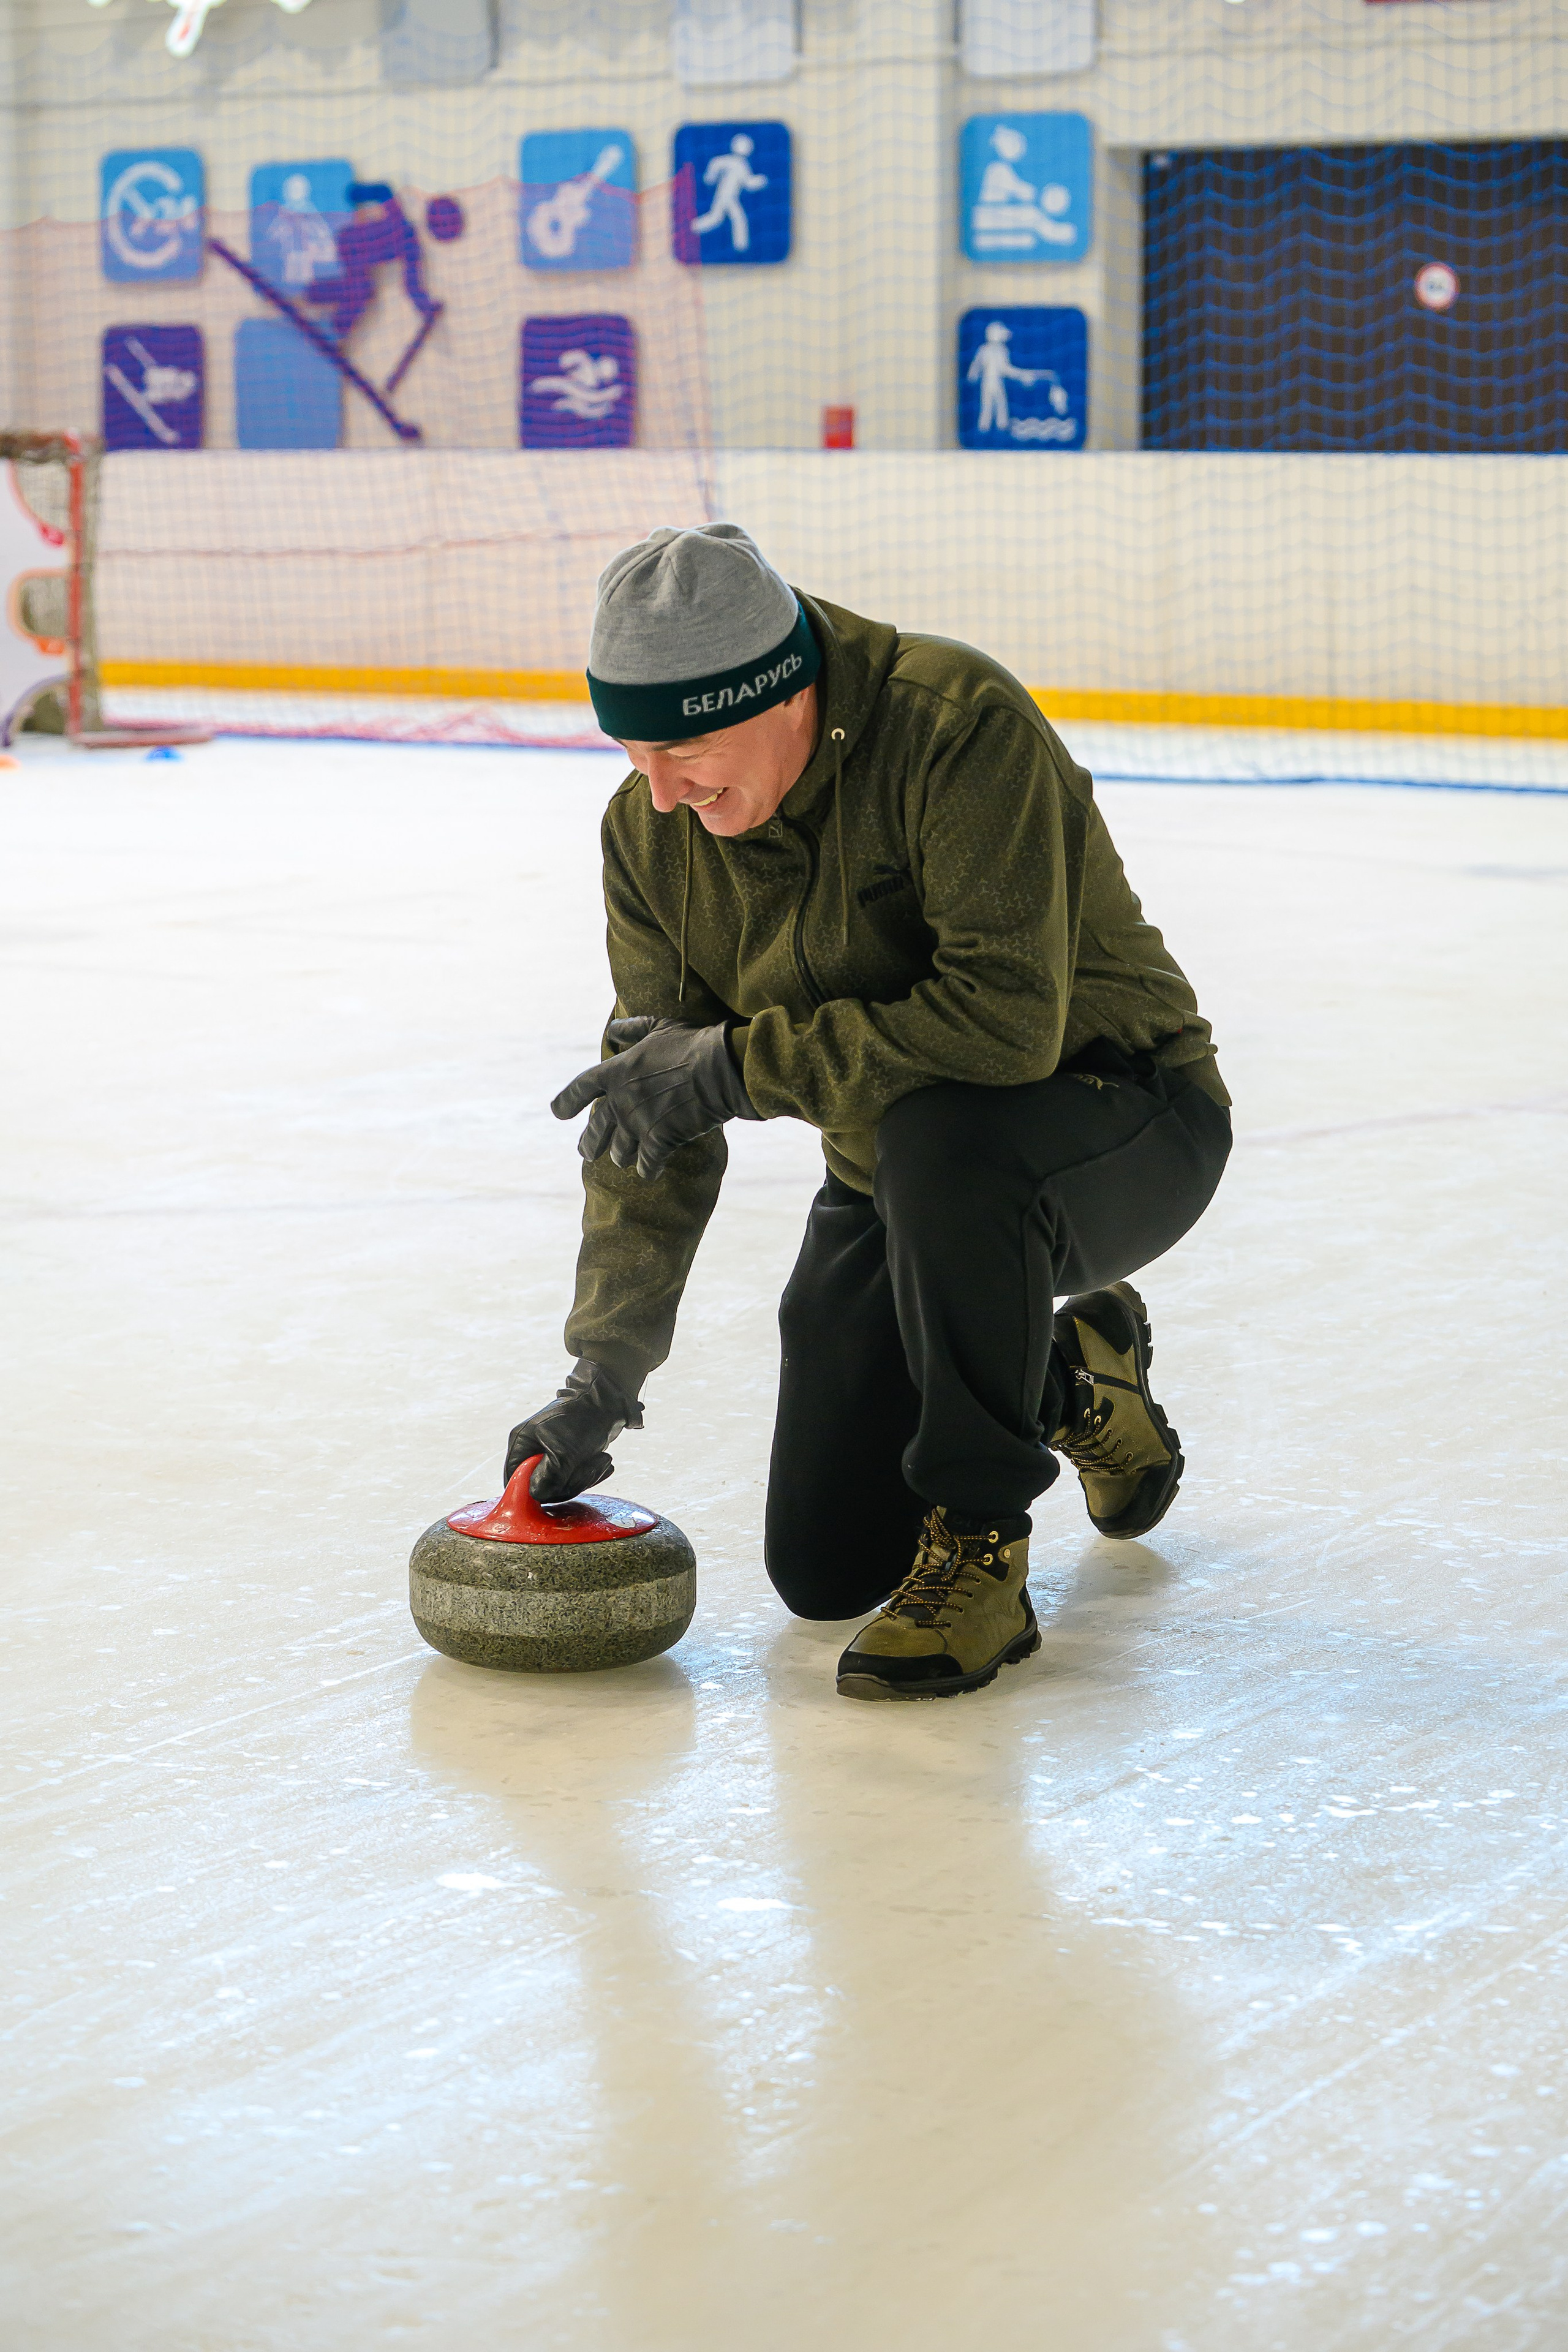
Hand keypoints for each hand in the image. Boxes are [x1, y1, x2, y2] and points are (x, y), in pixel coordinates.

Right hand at [504, 1358, 642, 1500]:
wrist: (609, 1401)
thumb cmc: (582, 1421)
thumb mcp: (563, 1453)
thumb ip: (548, 1478)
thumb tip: (537, 1495)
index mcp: (522, 1443)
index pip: (513, 1478)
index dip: (529, 1491)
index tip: (554, 1488)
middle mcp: (533, 1449)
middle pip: (540, 1486)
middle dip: (568, 1482)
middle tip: (588, 1468)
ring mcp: (551, 1453)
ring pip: (561, 1484)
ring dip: (584, 1476)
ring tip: (603, 1460)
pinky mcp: (568, 1457)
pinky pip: (574, 1477)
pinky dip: (589, 1473)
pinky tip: (603, 1461)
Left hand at [551, 1015, 759, 1181]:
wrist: (719, 1068)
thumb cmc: (692, 1043)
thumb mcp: (659, 1027)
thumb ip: (632, 1029)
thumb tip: (613, 1030)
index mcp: (616, 1072)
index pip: (581, 1088)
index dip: (566, 1101)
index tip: (557, 1113)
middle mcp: (621, 1100)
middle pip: (595, 1129)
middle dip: (588, 1143)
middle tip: (585, 1153)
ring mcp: (638, 1123)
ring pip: (619, 1151)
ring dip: (621, 1155)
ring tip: (624, 1158)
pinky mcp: (660, 1141)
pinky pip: (647, 1164)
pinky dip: (649, 1169)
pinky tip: (652, 1171)